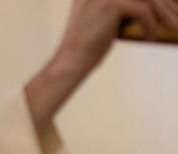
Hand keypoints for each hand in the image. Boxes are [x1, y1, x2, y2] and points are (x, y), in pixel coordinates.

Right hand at [27, 0, 177, 128]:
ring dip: (164, 14)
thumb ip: (123, 9)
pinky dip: (150, 26)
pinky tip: (150, 39)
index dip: (156, 1)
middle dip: (164, 5)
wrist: (71, 62)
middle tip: (175, 19)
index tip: (168, 9)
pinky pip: (143, 11)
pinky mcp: (112, 5)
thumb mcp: (106, 22)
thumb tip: (150, 6)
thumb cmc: (88, 47)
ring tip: (172, 27)